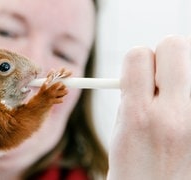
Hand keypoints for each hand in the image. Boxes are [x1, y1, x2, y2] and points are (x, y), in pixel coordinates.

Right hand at [108, 35, 190, 178]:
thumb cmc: (136, 172)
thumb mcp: (121, 134)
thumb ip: (130, 97)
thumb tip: (143, 68)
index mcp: (140, 117)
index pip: (138, 54)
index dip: (135, 63)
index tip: (137, 77)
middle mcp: (176, 115)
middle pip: (176, 45)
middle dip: (163, 58)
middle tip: (160, 80)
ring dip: (182, 76)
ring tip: (175, 101)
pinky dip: (190, 96)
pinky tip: (185, 114)